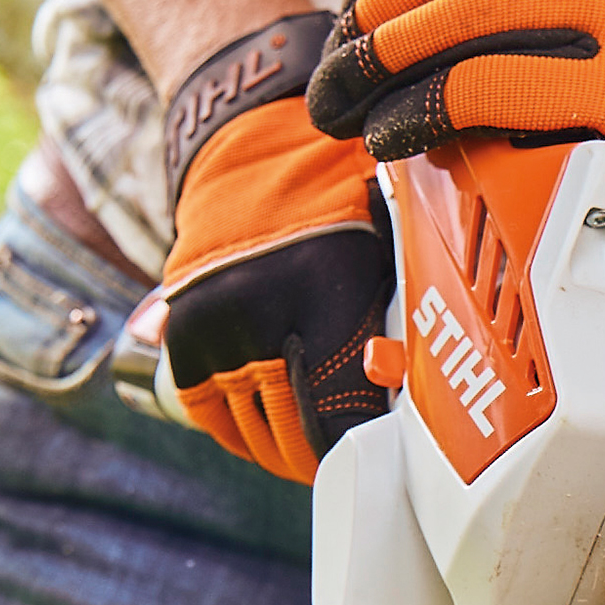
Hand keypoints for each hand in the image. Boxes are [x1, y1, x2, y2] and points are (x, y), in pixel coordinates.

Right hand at [158, 13, 392, 481]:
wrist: (256, 140)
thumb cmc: (347, 194)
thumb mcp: (394, 242)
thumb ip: (404, 316)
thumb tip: (424, 392)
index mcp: (328, 289)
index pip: (343, 408)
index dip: (361, 444)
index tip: (379, 455)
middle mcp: (263, 308)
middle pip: (294, 426)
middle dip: (323, 456)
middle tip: (347, 464)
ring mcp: (215, 319)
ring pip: (248, 424)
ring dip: (279, 450)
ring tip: (307, 457)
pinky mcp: (180, 323)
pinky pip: (203, 406)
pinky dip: (233, 431)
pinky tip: (261, 437)